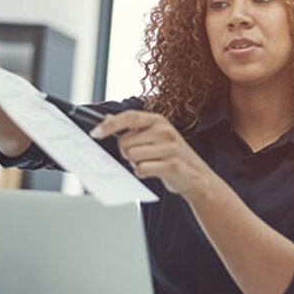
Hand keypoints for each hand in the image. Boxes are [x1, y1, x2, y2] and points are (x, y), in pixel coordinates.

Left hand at [91, 110, 214, 196]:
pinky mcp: (171, 165)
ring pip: (131, 157)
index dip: (109, 125)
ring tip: (150, 164)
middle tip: (141, 157)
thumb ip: (133, 128)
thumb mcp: (155, 136)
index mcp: (158, 121)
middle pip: (125, 143)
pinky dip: (142, 174)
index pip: (128, 117)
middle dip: (127, 153)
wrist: (197, 177)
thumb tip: (107, 118)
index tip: (95, 133)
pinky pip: (141, 169)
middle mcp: (164, 131)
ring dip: (135, 164)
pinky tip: (153, 172)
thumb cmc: (173, 156)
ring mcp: (169, 148)